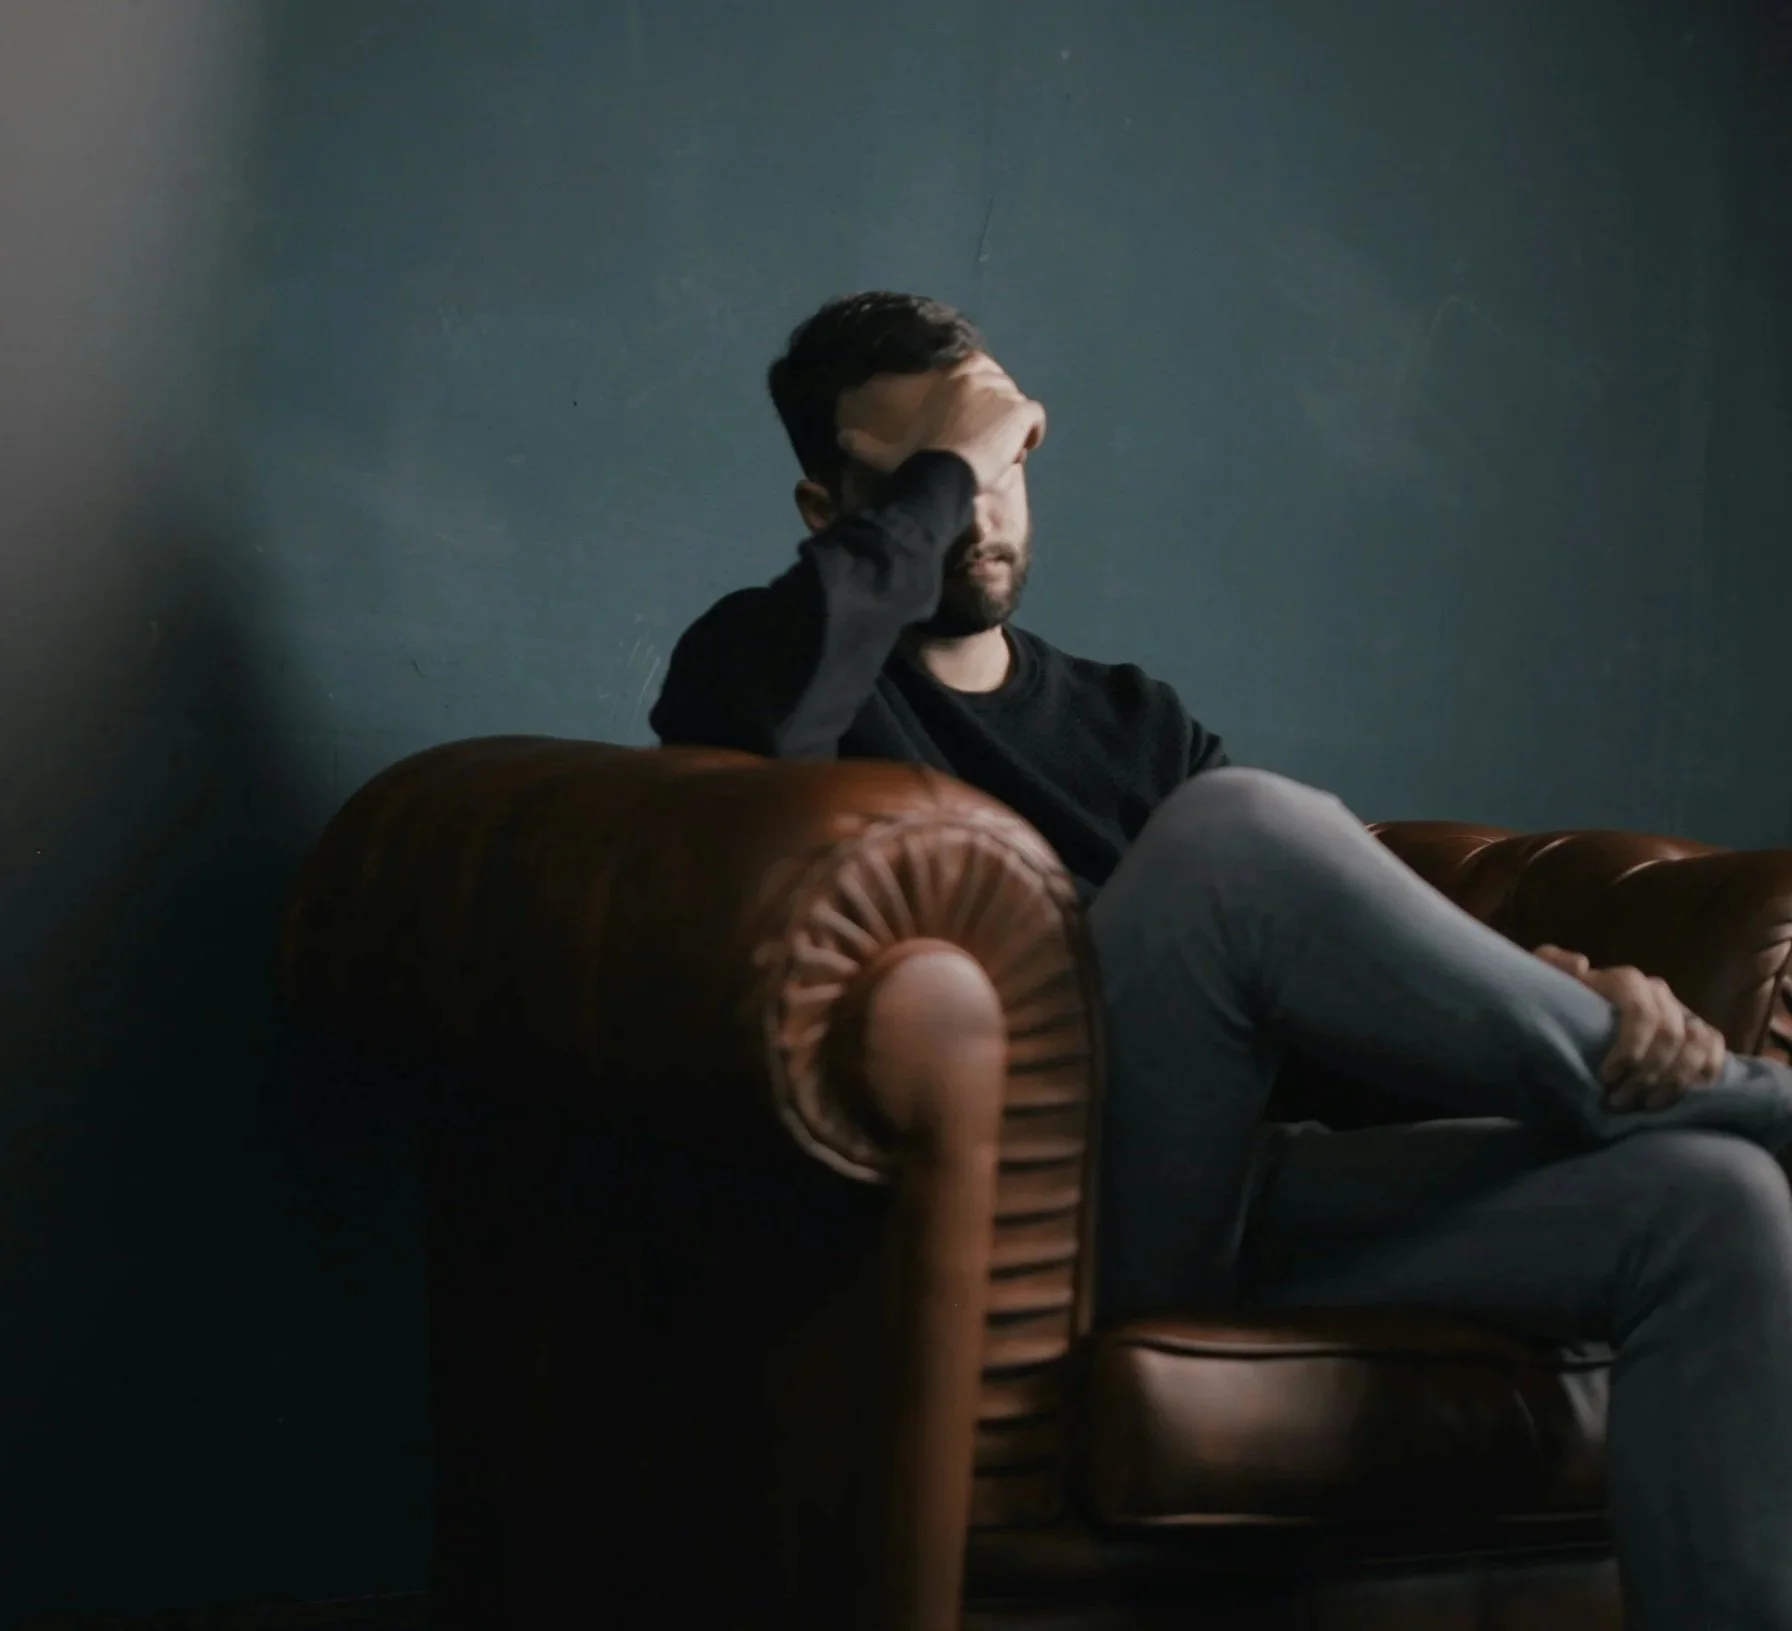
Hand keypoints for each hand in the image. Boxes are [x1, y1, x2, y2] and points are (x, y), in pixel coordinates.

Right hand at [837, 355, 1047, 491]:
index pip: (980, 377)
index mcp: (952, 374)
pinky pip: (1036, 420)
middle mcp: (979, 373)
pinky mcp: (1020, 410)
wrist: (942, 473)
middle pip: (1002, 392)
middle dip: (997, 417)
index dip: (979, 404)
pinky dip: (1031, 437)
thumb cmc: (915, 462)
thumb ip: (864, 444)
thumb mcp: (888, 451)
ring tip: (997, 456)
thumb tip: (839, 439)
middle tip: (985, 447)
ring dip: (1011, 431)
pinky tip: (1015, 454)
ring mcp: (1002, 390)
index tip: (973, 428)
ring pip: (1018, 408)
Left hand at [1532, 945, 1726, 1110]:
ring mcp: (1680, 1011)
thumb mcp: (1543, 982)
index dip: (1631, 1046)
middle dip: (1648, 1073)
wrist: (1572, 1019)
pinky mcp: (1697, 1031)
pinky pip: (1716, 1048)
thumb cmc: (1557, 1004)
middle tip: (1620, 1102)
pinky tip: (1682, 1097)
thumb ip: (1550, 964)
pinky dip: (1705, 1073)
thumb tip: (1581, 964)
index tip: (1607, 1077)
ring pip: (1698, 1041)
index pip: (1642, 1010)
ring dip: (1676, 1079)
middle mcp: (1657, 992)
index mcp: (1624, 981)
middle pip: (1669, 1033)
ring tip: (1648, 1106)